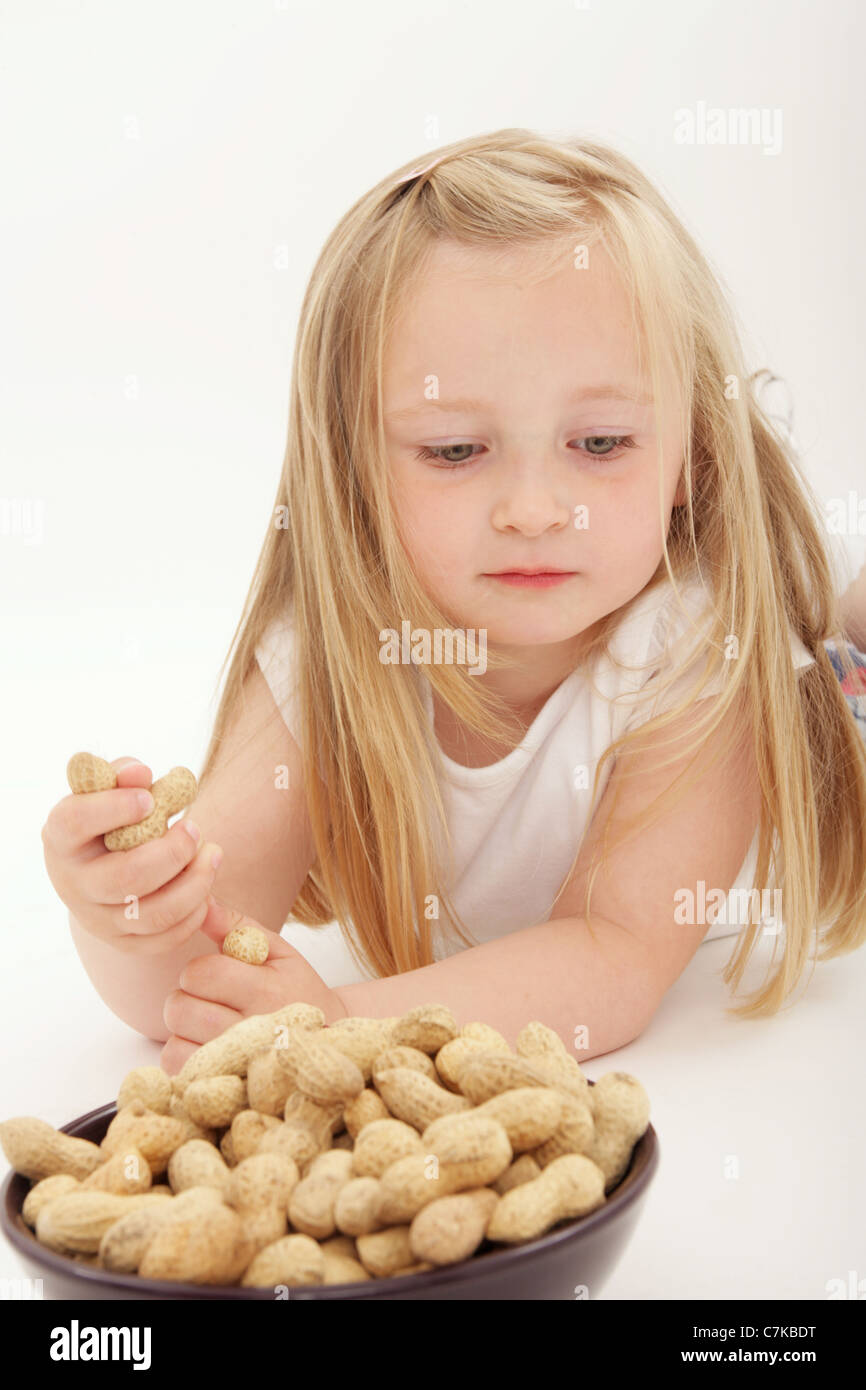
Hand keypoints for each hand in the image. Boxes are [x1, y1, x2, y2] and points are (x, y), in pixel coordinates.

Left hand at [159, 894, 347, 1074]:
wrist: (329, 1043)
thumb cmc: (298, 990)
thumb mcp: (279, 950)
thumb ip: (238, 925)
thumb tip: (202, 903)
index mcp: (266, 991)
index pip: (201, 974)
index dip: (199, 971)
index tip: (215, 976)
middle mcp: (251, 1030)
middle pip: (180, 1009)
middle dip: (186, 998)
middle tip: (208, 1000)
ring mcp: (238, 1064)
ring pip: (175, 1043)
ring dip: (184, 1031)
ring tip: (207, 1025)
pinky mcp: (224, 1085)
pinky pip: (181, 1071)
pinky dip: (185, 1057)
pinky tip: (205, 1047)